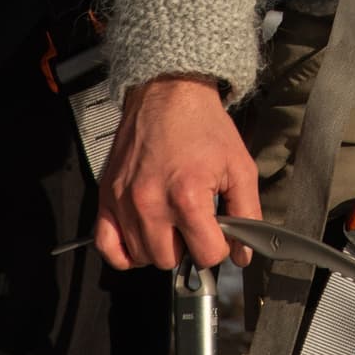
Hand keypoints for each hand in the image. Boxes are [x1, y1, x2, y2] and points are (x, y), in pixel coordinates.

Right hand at [98, 74, 264, 271]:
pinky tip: (141, 238)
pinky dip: (124, 252)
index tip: (219, 229)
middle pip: (171, 261)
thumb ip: (247, 214)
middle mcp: (152, 204)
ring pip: (142, 257)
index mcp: (188, 198)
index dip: (219, 245)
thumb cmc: (203, 125)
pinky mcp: (106, 197)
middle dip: (188, 246)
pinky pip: (107, 247)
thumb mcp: (240, 166)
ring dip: (160, 247)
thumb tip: (243, 254)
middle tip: (195, 222)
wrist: (169, 93)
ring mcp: (124, 203)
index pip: (206, 255)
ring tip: (171, 221)